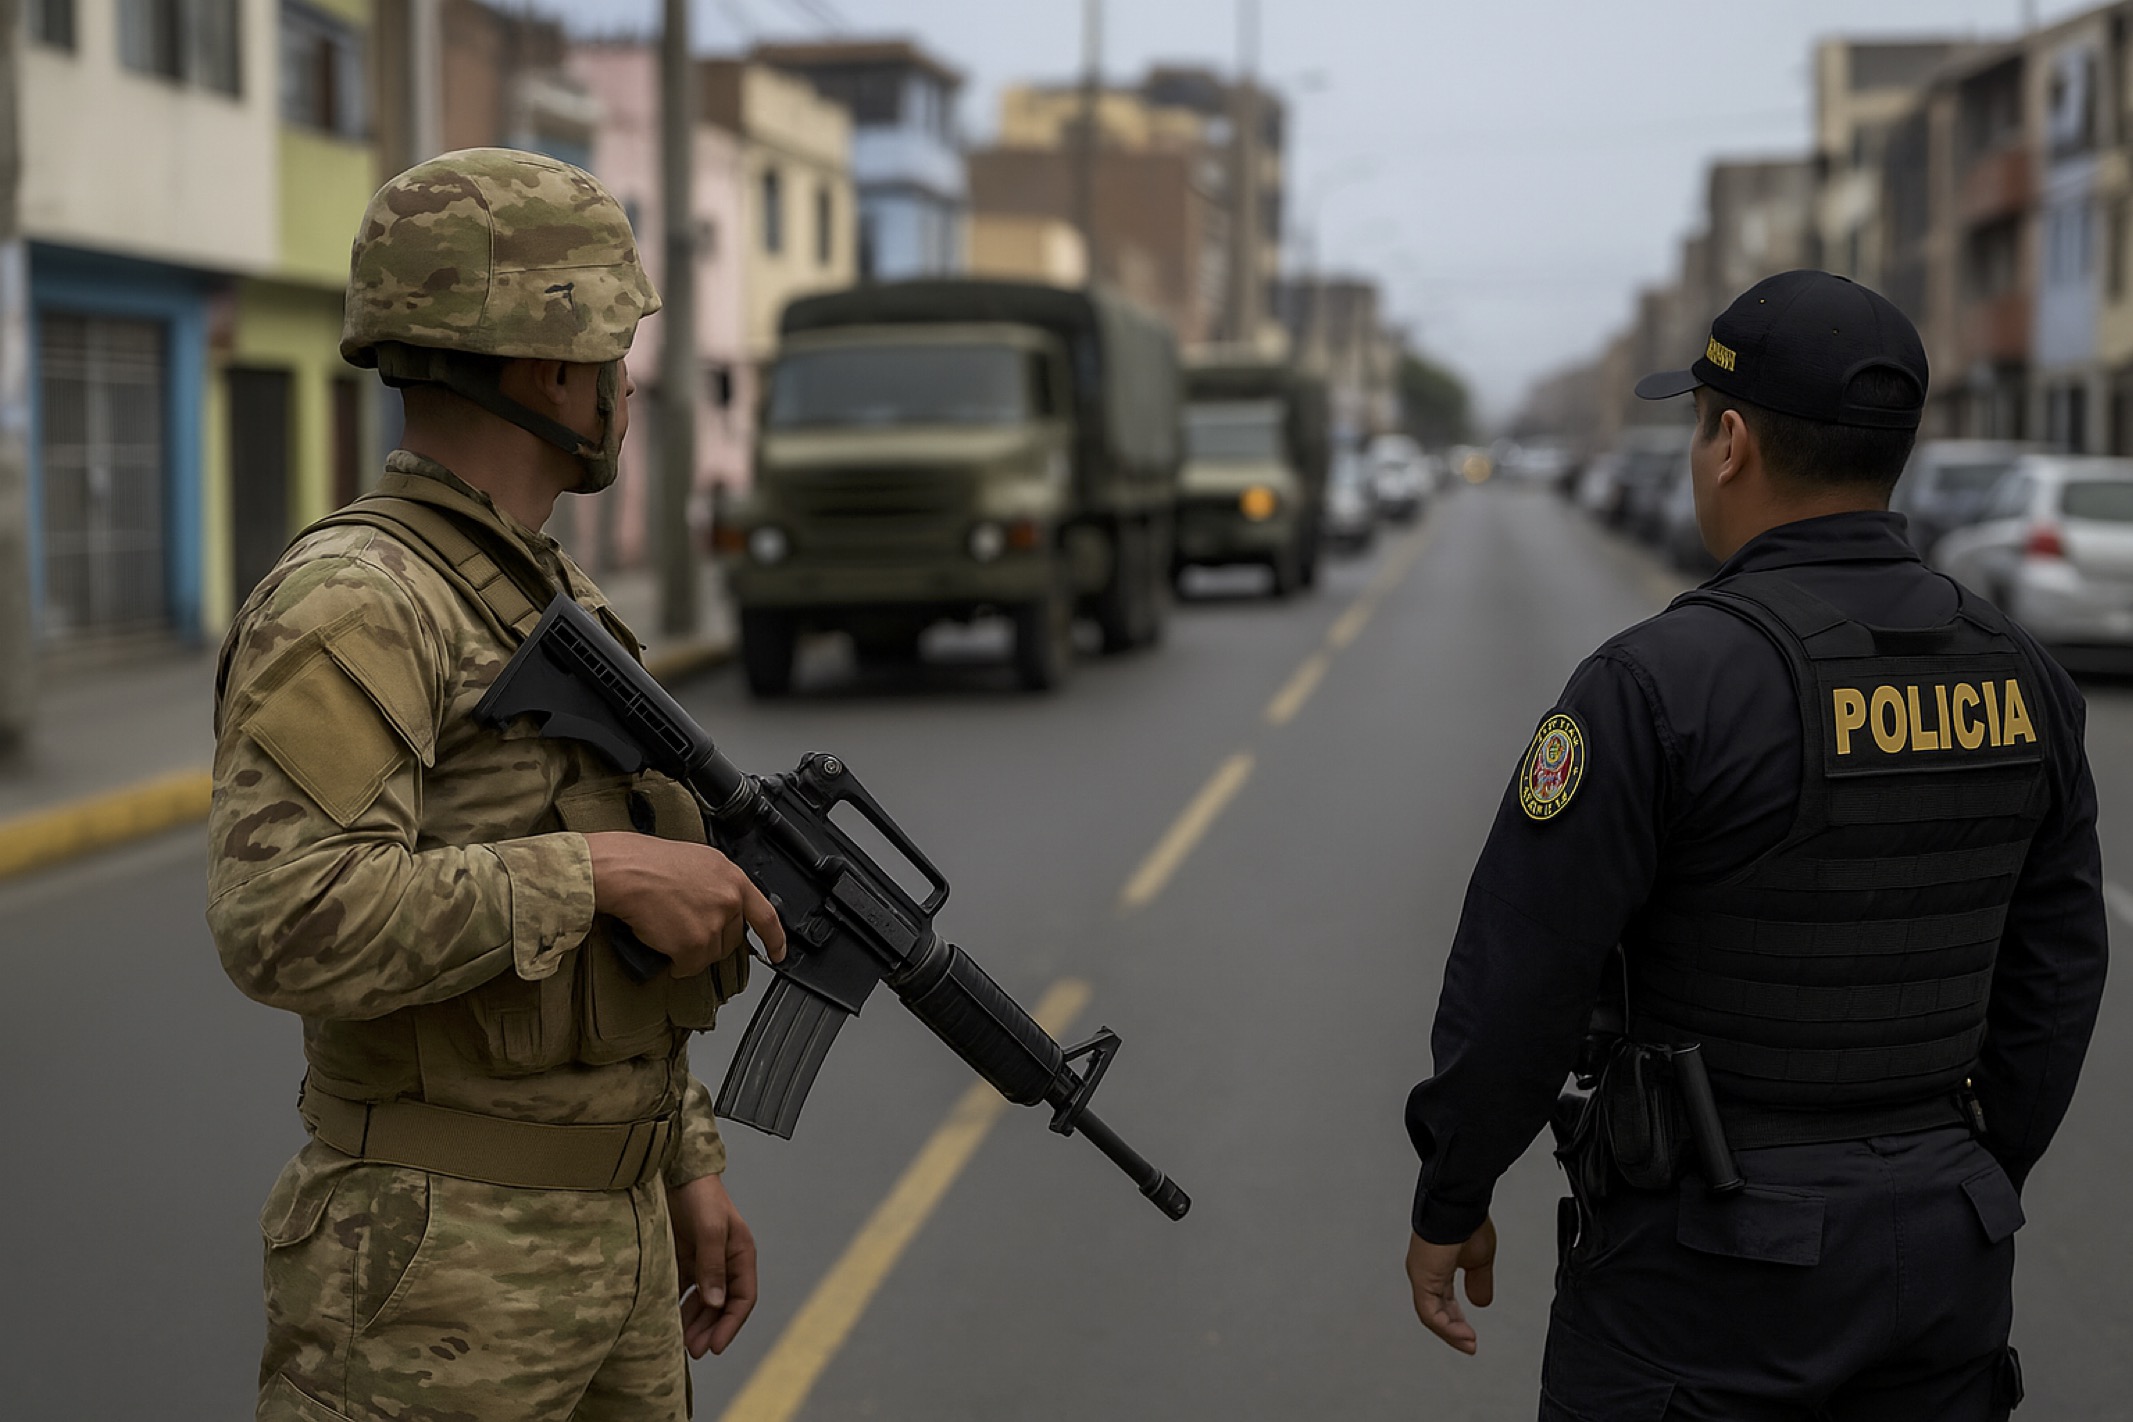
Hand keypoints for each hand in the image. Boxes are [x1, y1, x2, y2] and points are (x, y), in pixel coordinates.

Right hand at [586, 832, 786, 976]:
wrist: (624, 870)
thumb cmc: (646, 862)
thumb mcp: (697, 862)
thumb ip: (716, 884)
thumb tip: (717, 904)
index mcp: (732, 878)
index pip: (766, 915)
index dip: (775, 939)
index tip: (779, 953)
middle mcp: (729, 900)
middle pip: (731, 939)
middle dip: (710, 940)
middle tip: (684, 928)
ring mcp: (714, 924)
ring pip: (709, 955)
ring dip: (689, 952)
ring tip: (667, 929)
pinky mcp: (694, 945)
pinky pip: (688, 967)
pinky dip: (674, 963)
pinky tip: (661, 944)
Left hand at [669, 1173, 759, 1357]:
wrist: (673, 1171)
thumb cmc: (700, 1194)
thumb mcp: (710, 1228)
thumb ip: (713, 1265)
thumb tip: (716, 1303)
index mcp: (740, 1253)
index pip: (743, 1297)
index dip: (731, 1324)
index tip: (715, 1346)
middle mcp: (724, 1261)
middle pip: (722, 1305)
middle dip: (710, 1330)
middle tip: (694, 1351)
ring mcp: (702, 1261)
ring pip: (703, 1301)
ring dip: (694, 1323)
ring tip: (680, 1344)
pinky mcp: (682, 1258)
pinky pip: (682, 1290)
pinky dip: (677, 1307)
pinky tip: (666, 1321)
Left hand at [1406, 1218, 1495, 1354]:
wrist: (1460, 1203)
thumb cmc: (1467, 1220)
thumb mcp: (1479, 1260)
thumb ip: (1479, 1282)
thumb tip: (1481, 1303)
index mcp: (1436, 1266)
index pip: (1442, 1301)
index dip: (1456, 1320)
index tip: (1469, 1334)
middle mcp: (1425, 1271)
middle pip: (1434, 1311)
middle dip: (1453, 1330)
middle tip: (1469, 1345)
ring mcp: (1421, 1274)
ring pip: (1431, 1315)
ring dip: (1451, 1332)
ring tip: (1468, 1343)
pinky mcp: (1421, 1277)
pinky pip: (1430, 1311)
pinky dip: (1446, 1326)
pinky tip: (1461, 1333)